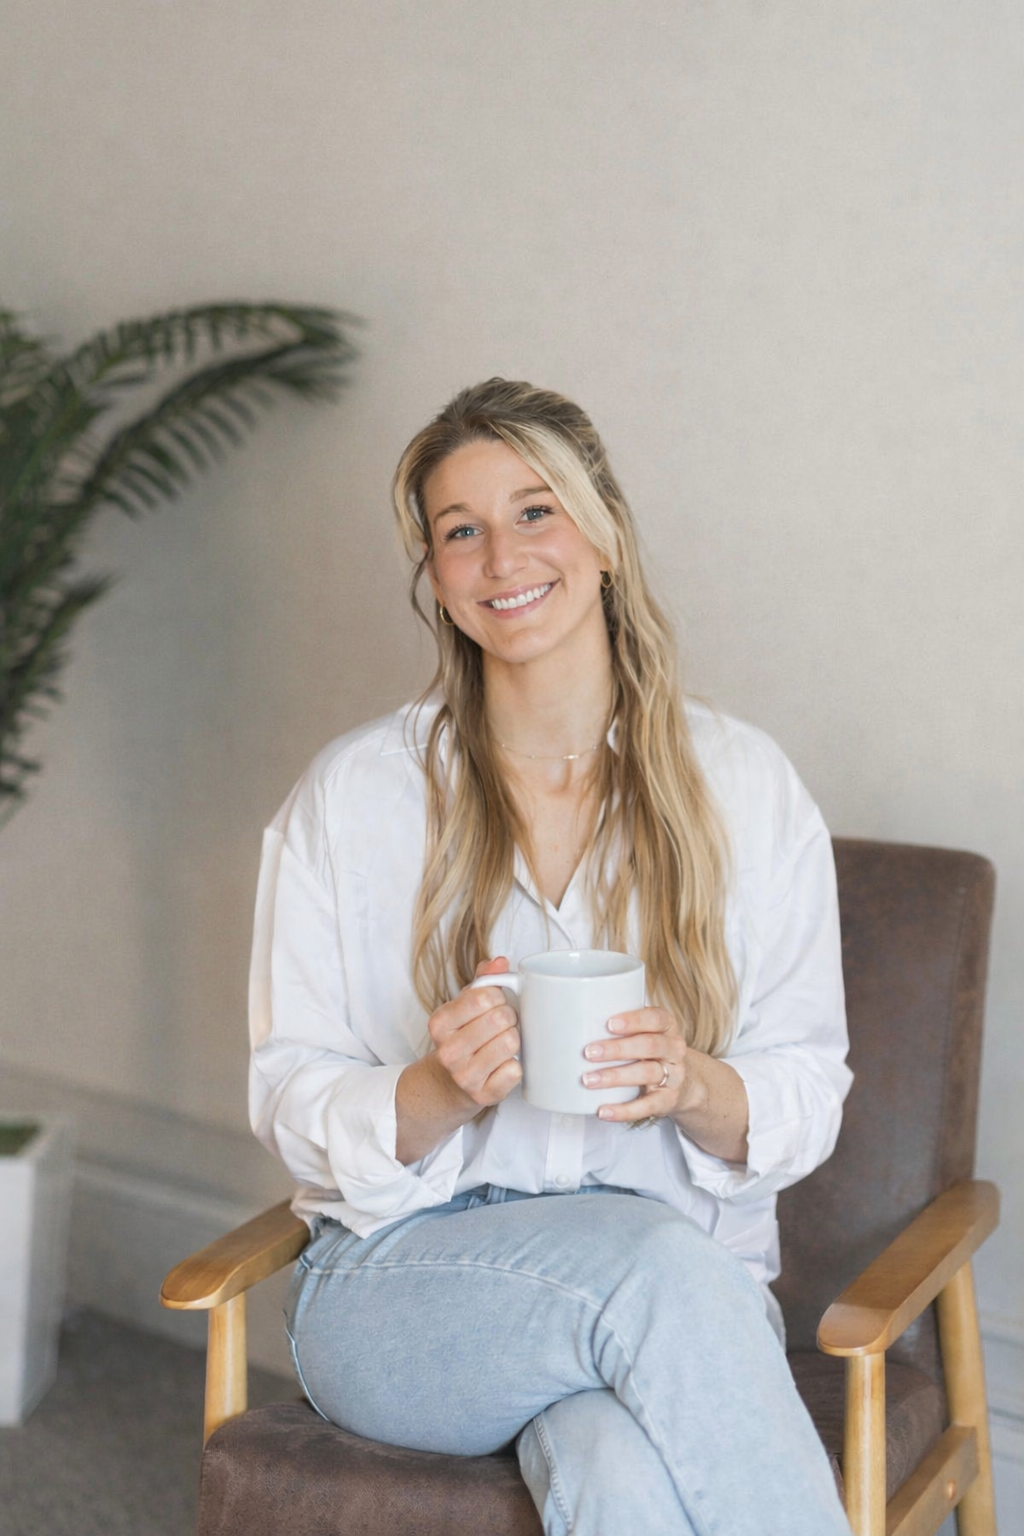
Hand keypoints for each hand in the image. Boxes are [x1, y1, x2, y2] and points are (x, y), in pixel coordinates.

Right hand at [427, 956, 522, 1110]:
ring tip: (502, 1043)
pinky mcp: (483, 1095)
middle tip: (502, 1025)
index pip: (484, 997)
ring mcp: (464, 1076)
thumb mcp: (464, 1006)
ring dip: (514, 1040)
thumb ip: (482, 980)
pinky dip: (516, 1065)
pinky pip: (515, 1070)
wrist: (450, 1085)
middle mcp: (448, 1051)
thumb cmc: (464, 1037)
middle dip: (509, 1017)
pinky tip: (503, 1065)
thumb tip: (500, 962)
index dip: (498, 996)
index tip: (495, 1004)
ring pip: (510, 1042)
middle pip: (501, 1018)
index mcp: (440, 1023)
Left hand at [581, 1005, 695, 1125]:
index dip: (634, 1020)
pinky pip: (646, 1106)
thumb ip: (620, 1026)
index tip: (609, 1024)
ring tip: (589, 1080)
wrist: (684, 1084)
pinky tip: (603, 1111)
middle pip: (649, 1045)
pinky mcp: (667, 1101)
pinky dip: (623, 1110)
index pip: (656, 1018)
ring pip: (646, 1073)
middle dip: (617, 1049)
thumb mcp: (645, 1033)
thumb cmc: (651, 1051)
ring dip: (615, 1077)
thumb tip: (573, 1022)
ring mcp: (673, 1076)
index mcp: (666, 1026)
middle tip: (589, 1052)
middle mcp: (674, 1049)